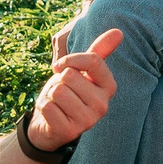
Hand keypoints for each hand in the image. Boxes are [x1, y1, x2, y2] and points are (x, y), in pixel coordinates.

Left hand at [28, 28, 121, 151]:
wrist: (50, 123)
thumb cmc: (68, 92)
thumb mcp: (82, 70)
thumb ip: (99, 51)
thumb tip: (118, 31)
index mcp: (109, 87)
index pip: (93, 60)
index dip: (71, 59)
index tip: (60, 66)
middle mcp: (103, 105)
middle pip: (70, 75)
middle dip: (58, 81)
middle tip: (62, 93)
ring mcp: (88, 120)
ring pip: (58, 90)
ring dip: (50, 94)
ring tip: (57, 104)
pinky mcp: (70, 132)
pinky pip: (47, 106)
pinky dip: (43, 107)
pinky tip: (52, 115)